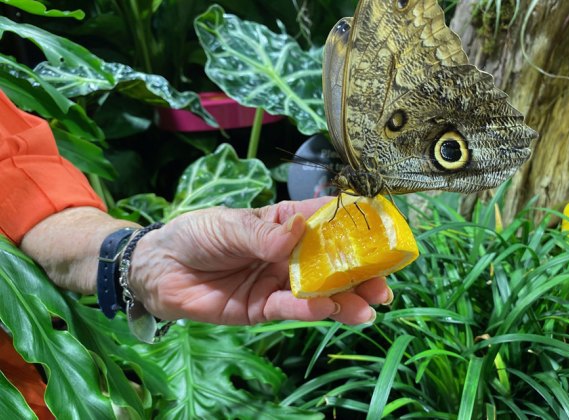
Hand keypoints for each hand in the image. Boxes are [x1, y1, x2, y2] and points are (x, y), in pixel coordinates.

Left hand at [129, 197, 391, 324]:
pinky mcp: (262, 309)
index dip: (355, 226)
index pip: (326, 222)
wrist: (159, 269)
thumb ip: (263, 234)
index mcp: (285, 224)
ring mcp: (278, 283)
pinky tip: (329, 309)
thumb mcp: (229, 225)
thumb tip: (298, 231)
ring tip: (369, 305)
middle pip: (331, 263)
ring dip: (345, 298)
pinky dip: (309, 310)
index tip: (383, 233)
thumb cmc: (196, 235)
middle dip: (359, 273)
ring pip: (318, 291)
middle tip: (384, 283)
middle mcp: (288, 255)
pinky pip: (290, 309)